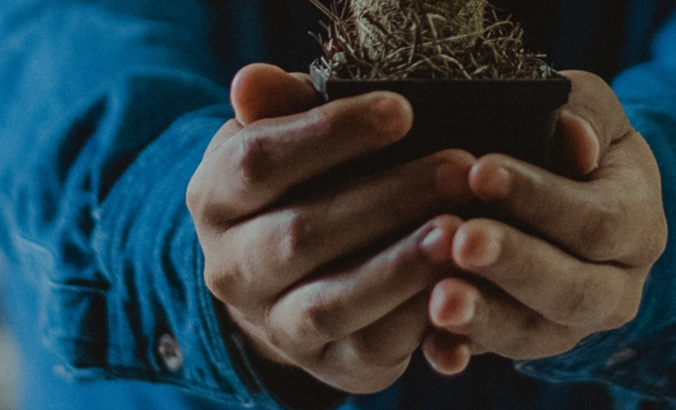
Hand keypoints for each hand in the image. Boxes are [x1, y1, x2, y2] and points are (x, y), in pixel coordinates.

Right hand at [188, 64, 470, 392]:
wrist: (288, 282)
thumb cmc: (301, 185)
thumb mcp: (285, 136)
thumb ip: (280, 105)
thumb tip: (252, 80)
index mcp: (215, 198)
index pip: (256, 163)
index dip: (329, 135)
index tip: (401, 110)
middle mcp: (232, 269)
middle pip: (299, 235)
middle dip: (387, 198)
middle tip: (460, 166)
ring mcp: (276, 325)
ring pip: (333, 302)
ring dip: (401, 266)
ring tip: (459, 230)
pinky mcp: (328, 364)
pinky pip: (373, 348)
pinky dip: (418, 318)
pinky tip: (461, 284)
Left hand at [419, 71, 667, 373]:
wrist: (563, 192)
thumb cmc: (571, 138)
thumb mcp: (588, 109)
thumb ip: (585, 113)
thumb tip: (574, 141)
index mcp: (639, 226)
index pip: (599, 220)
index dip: (542, 199)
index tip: (482, 169)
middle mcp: (616, 288)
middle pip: (574, 290)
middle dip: (515, 265)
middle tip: (460, 239)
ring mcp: (571, 325)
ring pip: (536, 333)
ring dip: (485, 318)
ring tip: (438, 299)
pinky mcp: (525, 342)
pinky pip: (494, 354)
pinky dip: (462, 352)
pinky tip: (434, 347)